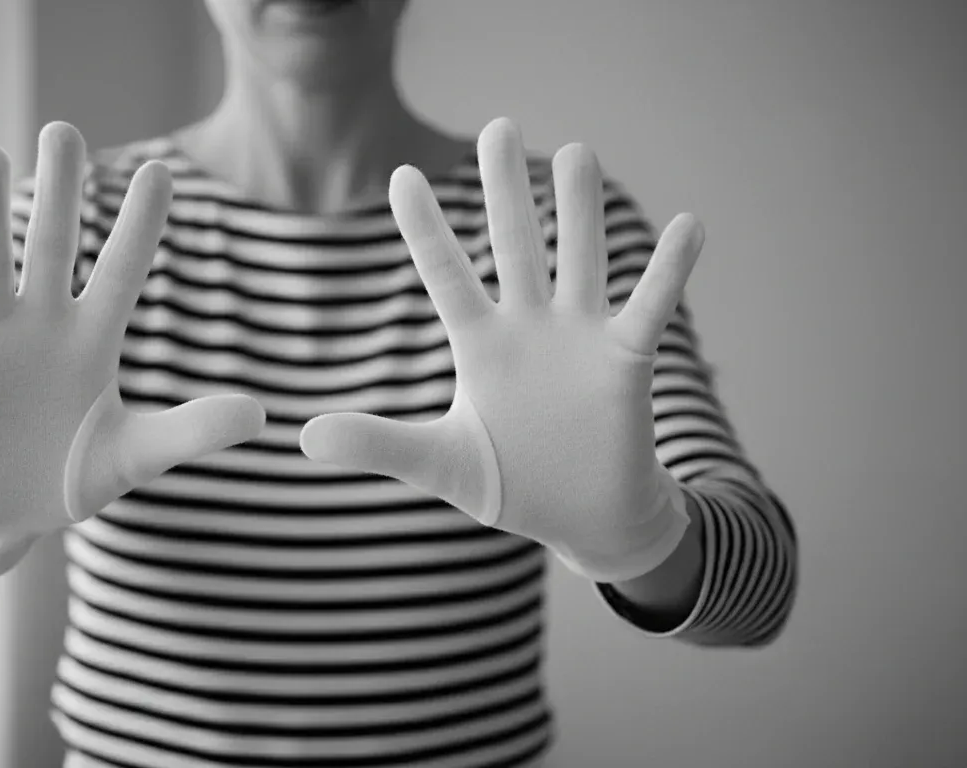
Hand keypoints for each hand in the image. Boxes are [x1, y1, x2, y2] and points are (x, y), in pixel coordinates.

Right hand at [0, 122, 265, 580]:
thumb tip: (261, 417)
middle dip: (60, 193)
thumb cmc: (71, 474)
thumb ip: (189, 432)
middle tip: (63, 130)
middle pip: (54, 247)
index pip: (123, 272)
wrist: (3, 513)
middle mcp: (44, 323)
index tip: (160, 170)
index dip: (139, 225)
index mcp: (95, 339)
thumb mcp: (135, 456)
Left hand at [299, 118, 703, 582]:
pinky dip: (670, 269)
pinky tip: (689, 223)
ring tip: (576, 153)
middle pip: (514, 247)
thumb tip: (303, 438)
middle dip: (506, 191)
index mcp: (480, 346)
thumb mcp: (440, 464)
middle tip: (497, 126)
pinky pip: (651, 305)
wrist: (585, 517)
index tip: (401, 175)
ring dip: (579, 211)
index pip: (446, 276)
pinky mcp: (626, 360)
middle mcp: (529, 328)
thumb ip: (378, 444)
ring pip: (579, 260)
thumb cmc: (513, 484)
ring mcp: (580, 338)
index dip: (426, 229)